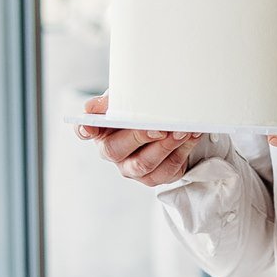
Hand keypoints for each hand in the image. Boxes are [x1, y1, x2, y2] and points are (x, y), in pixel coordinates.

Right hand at [75, 94, 199, 186]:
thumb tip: (92, 107)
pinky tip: (192, 136)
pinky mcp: (155, 177)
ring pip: (144, 164)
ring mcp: (132, 169)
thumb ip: (114, 101)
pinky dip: (182, 151)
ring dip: (165, 146)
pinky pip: (168, 169)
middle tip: (159, 126)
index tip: (89, 126)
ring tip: (182, 131)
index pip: (84, 131)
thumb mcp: (130, 99)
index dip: (84, 130)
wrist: (169, 121)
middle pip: (116, 150)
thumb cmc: (143, 110)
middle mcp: (113, 153)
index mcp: (101, 130)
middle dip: (139, 137)